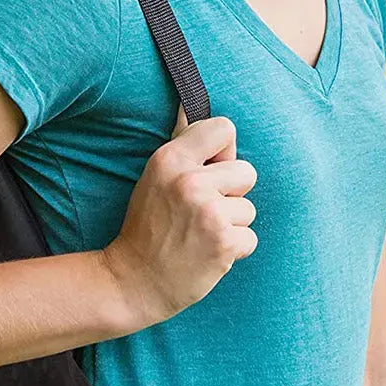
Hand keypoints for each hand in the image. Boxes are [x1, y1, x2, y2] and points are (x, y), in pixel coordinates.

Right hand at [101, 107, 257, 323]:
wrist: (134, 281)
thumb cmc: (147, 227)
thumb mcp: (155, 177)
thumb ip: (181, 145)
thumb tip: (188, 104)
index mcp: (170, 159)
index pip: (225, 129)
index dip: (223, 153)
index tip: (208, 172)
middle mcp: (190, 181)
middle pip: (247, 171)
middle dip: (231, 193)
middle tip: (201, 212)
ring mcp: (209, 212)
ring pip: (249, 208)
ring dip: (231, 225)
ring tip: (200, 235)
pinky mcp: (224, 242)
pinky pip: (251, 238)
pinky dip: (234, 250)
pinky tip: (207, 253)